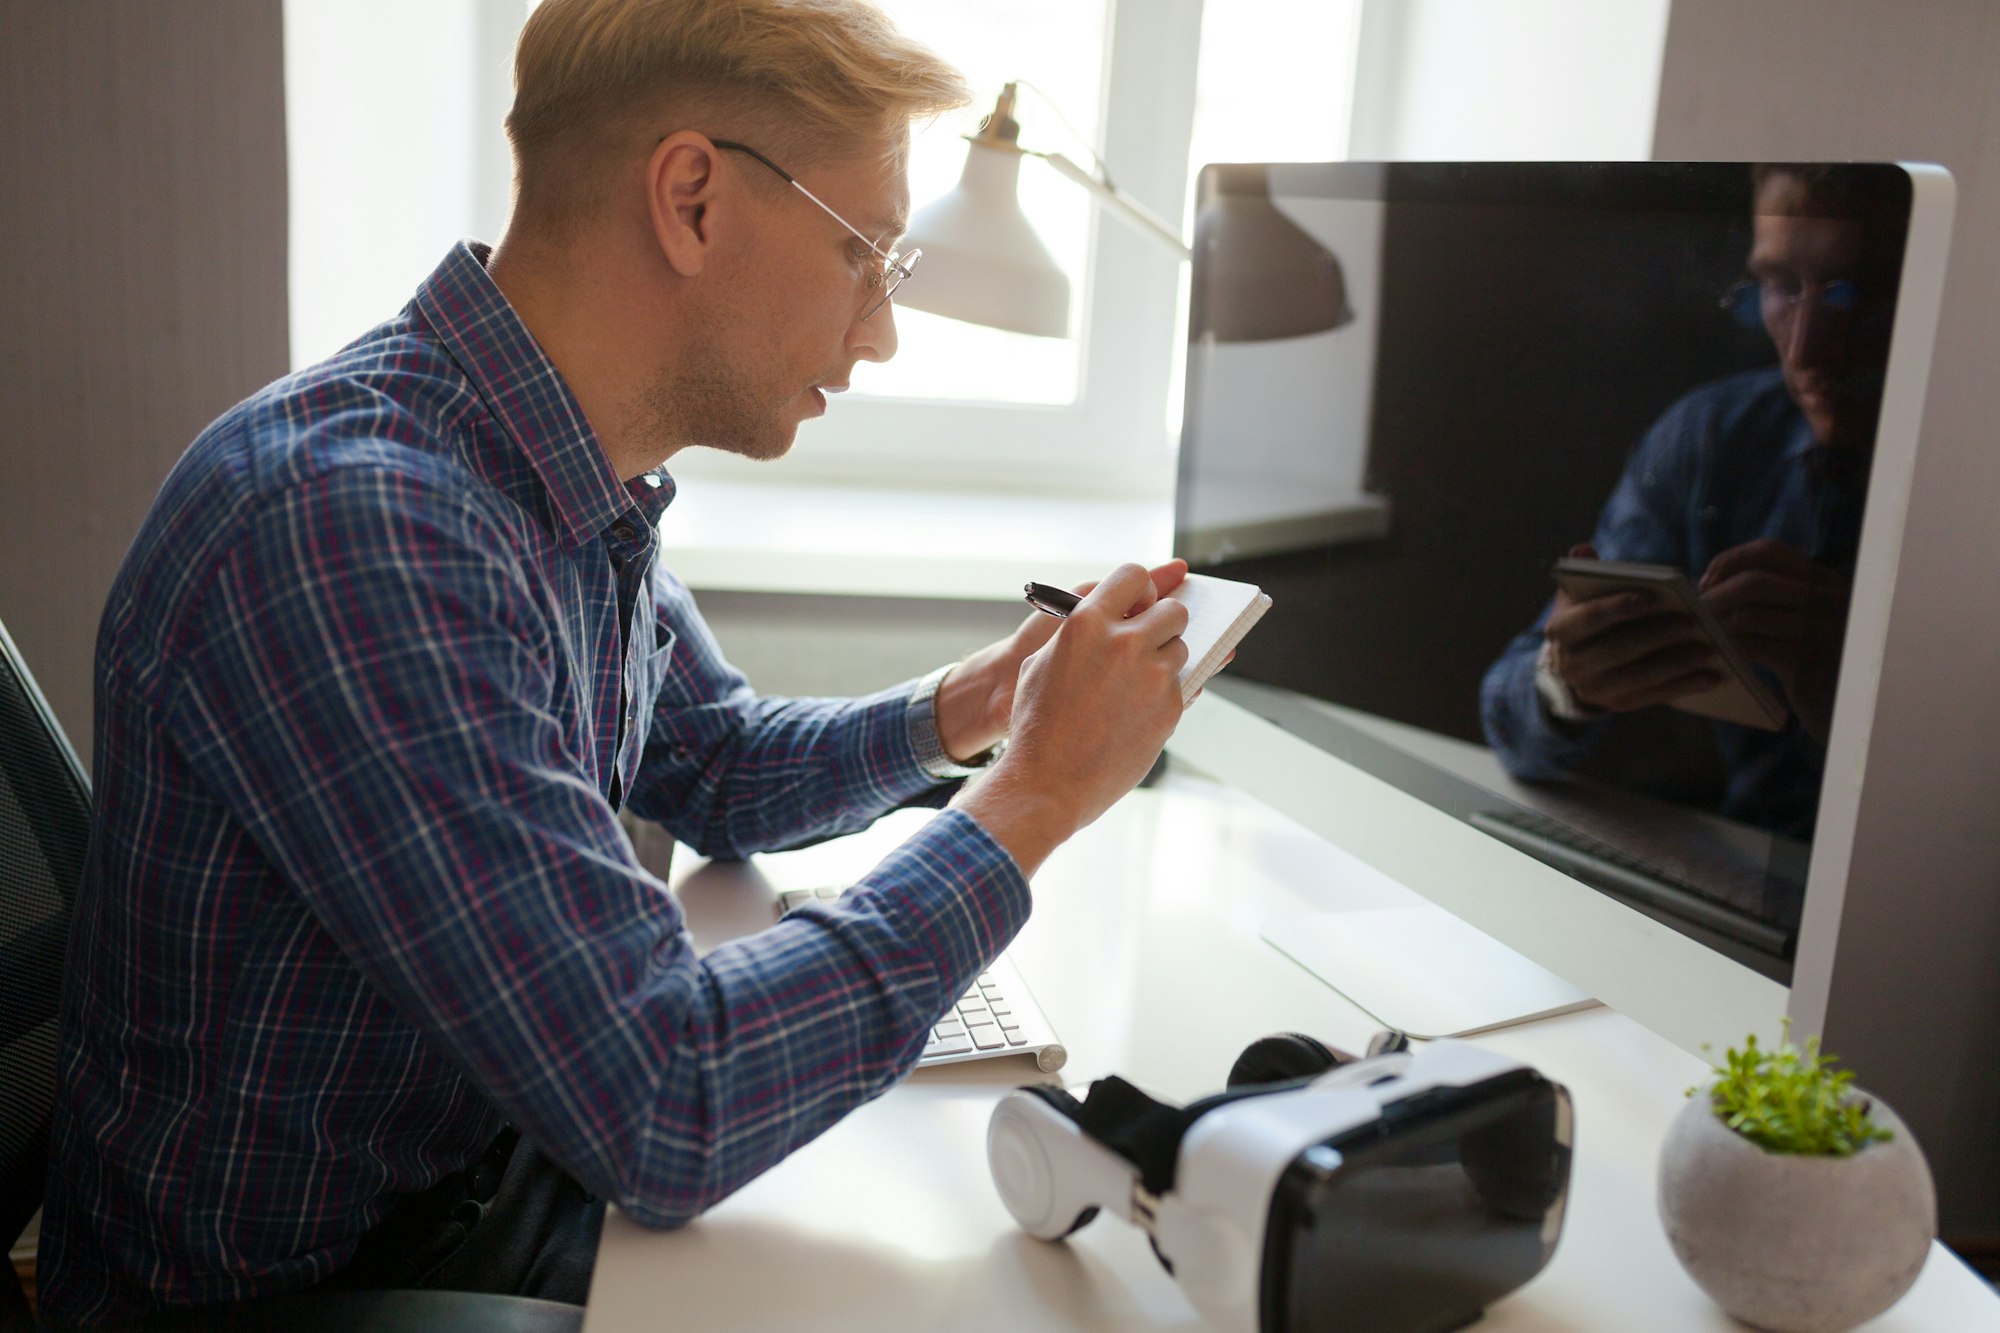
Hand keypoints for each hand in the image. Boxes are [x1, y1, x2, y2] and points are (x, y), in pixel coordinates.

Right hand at [951, 563, 1189, 873]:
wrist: (1048, 783)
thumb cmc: (1037, 724)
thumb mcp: (1042, 663)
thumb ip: (1080, 633)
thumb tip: (1112, 615)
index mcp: (1086, 623)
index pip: (1134, 576)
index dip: (1140, 589)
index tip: (1140, 603)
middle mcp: (1125, 642)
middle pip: (1173, 610)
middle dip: (1164, 622)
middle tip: (1149, 641)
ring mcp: (1153, 675)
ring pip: (1181, 648)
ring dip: (1165, 660)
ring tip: (1134, 686)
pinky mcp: (1171, 707)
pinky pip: (1182, 686)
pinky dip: (1164, 695)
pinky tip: (1136, 714)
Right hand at [1544, 544, 1724, 714]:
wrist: (1577, 662)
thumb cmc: (1588, 616)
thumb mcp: (1581, 594)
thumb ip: (1586, 572)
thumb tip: (1583, 549)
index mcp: (1560, 630)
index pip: (1588, 618)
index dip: (1618, 607)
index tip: (1651, 597)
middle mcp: (1570, 664)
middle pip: (1617, 649)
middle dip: (1656, 636)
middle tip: (1691, 622)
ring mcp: (1592, 689)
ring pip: (1637, 677)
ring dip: (1675, 665)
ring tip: (1708, 649)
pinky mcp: (1616, 704)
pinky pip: (1652, 697)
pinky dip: (1683, 686)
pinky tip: (1710, 676)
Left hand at [1699, 538, 1849, 741]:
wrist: (1855, 712)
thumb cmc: (1821, 666)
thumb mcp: (1809, 623)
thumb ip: (1776, 598)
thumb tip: (1710, 585)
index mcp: (1827, 583)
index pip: (1769, 551)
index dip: (1729, 561)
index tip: (1708, 582)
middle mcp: (1828, 601)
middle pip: (1752, 582)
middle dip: (1714, 596)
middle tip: (1697, 614)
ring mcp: (1819, 632)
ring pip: (1746, 615)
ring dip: (1715, 625)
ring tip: (1704, 636)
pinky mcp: (1805, 665)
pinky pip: (1749, 647)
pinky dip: (1725, 649)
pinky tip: (1719, 656)